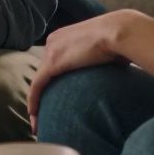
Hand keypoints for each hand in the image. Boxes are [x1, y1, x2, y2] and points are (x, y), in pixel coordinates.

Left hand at [26, 10, 136, 133]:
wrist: (119, 32)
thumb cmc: (119, 41)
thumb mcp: (103, 50)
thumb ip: (96, 61)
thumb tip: (105, 75)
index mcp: (64, 37)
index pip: (51, 63)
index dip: (49, 83)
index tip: (51, 98)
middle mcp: (53, 42)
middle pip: (42, 73)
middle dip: (41, 95)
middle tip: (40, 115)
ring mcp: (51, 51)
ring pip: (38, 81)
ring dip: (36, 103)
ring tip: (37, 122)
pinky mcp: (53, 62)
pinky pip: (37, 86)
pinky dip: (34, 101)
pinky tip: (34, 115)